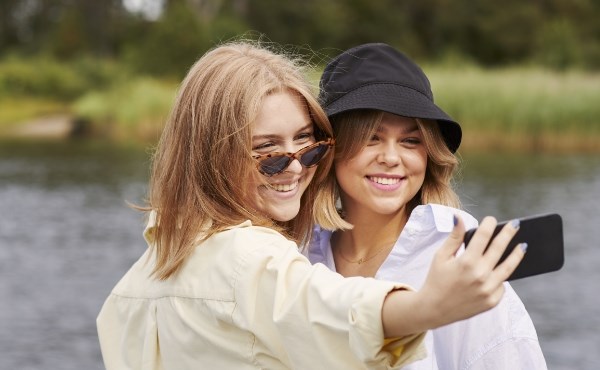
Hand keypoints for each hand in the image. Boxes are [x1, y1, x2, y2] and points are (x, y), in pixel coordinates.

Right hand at [416, 214, 524, 328]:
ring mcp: (488, 289)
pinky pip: (502, 285)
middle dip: (508, 233)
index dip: (489, 224)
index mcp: (466, 261)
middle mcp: (480, 275)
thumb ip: (454, 237)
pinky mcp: (492, 301)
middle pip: (499, 248)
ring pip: (509, 268)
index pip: (483, 236)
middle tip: (516, 224)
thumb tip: (459, 217)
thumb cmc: (436, 279)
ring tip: (523, 246)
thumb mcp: (441, 256)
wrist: (434, 309)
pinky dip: (501, 276)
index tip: (491, 219)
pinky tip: (501, 270)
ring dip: (517, 255)